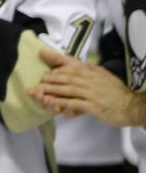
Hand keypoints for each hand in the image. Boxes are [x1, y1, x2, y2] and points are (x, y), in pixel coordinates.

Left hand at [29, 49, 145, 125]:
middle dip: (52, 78)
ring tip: (41, 90)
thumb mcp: (103, 77)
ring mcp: (92, 93)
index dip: (59, 66)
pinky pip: (75, 103)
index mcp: (94, 72)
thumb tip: (73, 65)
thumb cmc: (116, 93)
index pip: (73, 66)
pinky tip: (54, 104)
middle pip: (68, 77)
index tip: (48, 68)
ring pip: (69, 89)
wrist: (132, 107)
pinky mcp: (94, 106)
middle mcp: (92, 80)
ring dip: (53, 89)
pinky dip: (63, 103)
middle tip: (39, 80)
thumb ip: (88, 71)